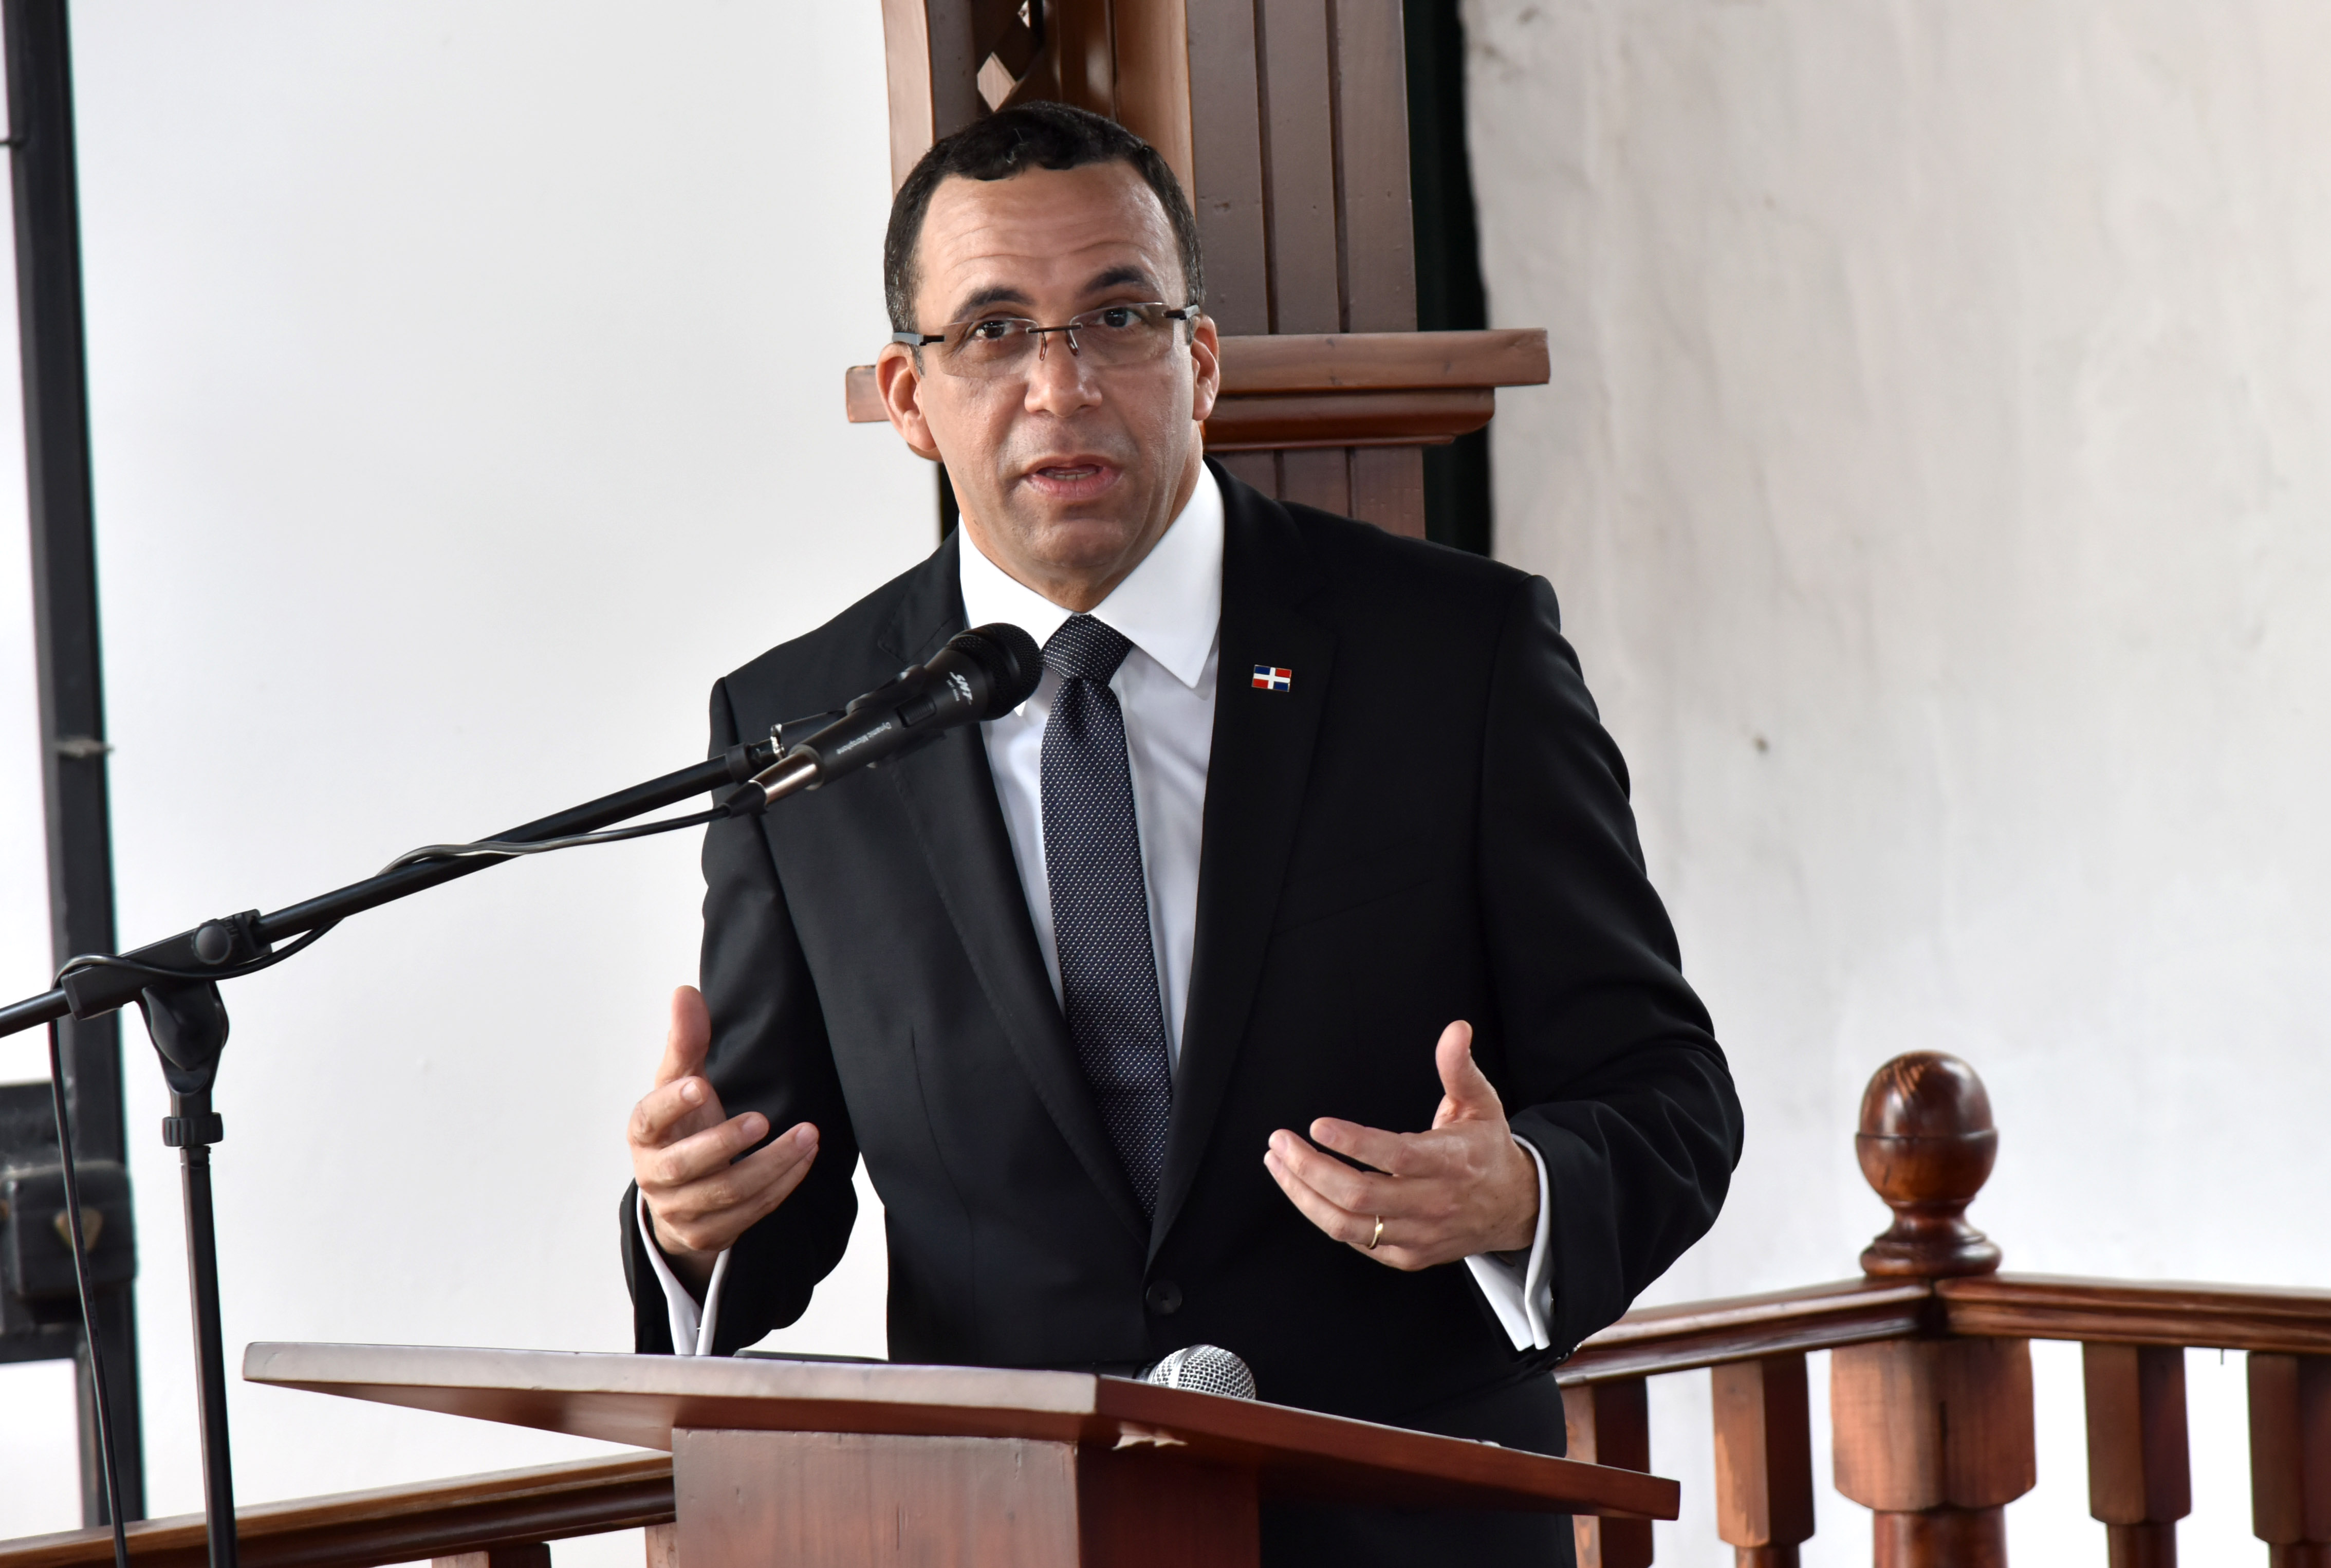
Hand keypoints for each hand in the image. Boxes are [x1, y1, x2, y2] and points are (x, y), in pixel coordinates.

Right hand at [628, 985, 819, 1290]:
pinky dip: (780, 1187)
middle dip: (725, 1143)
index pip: (649, 1118)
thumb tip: (685, 991)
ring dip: (771, 1165)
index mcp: (644, 1133)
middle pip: (685, 1165)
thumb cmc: (683, 1124)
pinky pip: (748, 1214)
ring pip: (726, 1193)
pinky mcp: (707, 1233)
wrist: (682, 1192)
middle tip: (764, 1118)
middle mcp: (655, 1175)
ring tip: (807, 1136)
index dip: (671, 1103)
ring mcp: (680, 1209)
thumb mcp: (680, 1082)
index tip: (699, 1084)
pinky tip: (803, 1160)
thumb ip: (686, 1041)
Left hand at [1262, 1020, 1539, 1270]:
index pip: (1395, 1156)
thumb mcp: (1481, 1103)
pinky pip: (1356, 1242)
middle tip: (1279, 1143)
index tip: (1317, 1125)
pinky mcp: (1408, 1256)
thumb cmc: (1487, 1149)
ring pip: (1348, 1225)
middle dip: (1310, 1169)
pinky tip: (1304, 1190)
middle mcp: (1433, 1203)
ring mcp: (1419, 1235)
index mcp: (1450, 1162)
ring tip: (1277, 1165)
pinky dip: (1324, 1216)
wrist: (1515, 1208)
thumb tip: (1455, 1029)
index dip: (1353, 1143)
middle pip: (1360, 1195)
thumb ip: (1459, 1067)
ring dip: (1304, 1195)